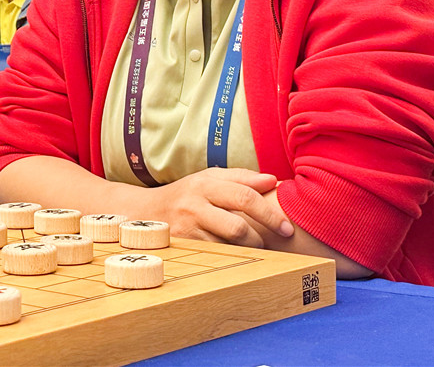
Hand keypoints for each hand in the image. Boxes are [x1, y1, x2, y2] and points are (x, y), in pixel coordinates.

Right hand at [140, 168, 293, 248]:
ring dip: (248, 249)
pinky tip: (237, 254)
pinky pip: (215, 255)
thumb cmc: (188, 194)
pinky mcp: (183, 247)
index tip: (286, 227)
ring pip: (227, 245)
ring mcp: (187, 228)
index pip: (244, 196)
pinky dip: (231, 256)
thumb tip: (274, 181)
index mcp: (206, 184)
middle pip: (237, 227)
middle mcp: (195, 204)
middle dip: (261, 238)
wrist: (147, 212)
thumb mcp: (210, 178)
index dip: (269, 213)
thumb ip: (242, 178)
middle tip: (275, 241)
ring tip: (256, 246)